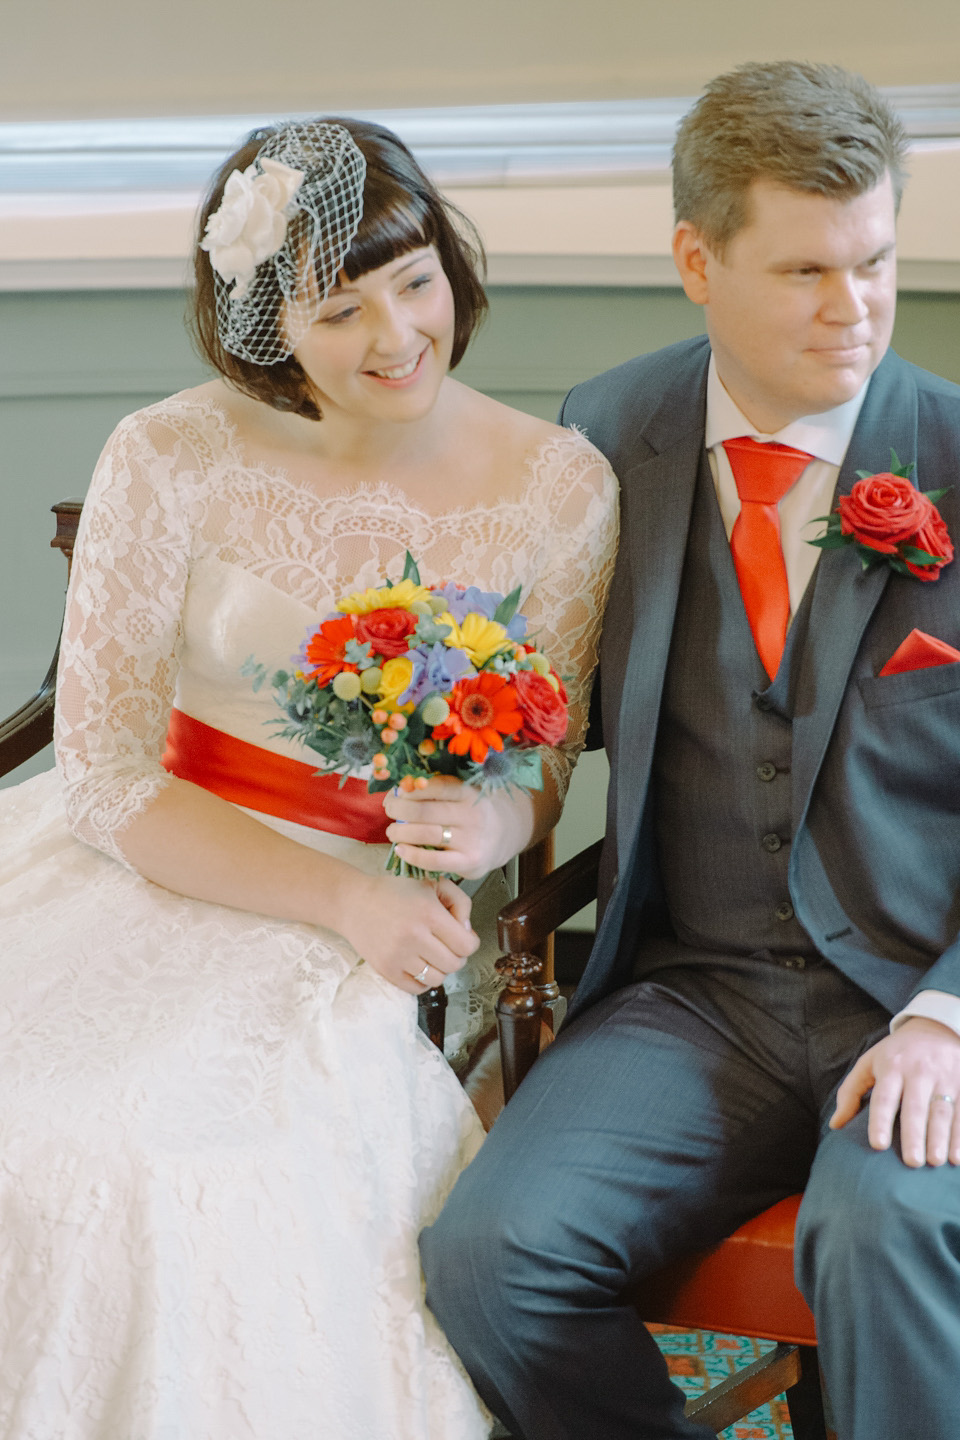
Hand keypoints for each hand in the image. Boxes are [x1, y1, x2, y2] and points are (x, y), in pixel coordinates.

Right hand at [340, 870, 478, 993]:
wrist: (353, 903)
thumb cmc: (395, 892)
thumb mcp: (432, 884)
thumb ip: (460, 903)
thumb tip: (467, 931)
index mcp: (428, 913)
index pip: (466, 945)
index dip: (470, 942)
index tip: (462, 936)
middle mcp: (414, 936)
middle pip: (454, 964)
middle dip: (456, 956)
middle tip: (447, 946)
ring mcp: (398, 956)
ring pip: (437, 979)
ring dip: (439, 969)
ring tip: (431, 955)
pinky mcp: (386, 969)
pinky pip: (417, 988)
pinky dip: (422, 981)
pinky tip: (419, 964)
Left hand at [383, 775, 532, 880]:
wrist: (501, 837)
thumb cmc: (470, 813)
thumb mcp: (460, 795)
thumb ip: (434, 791)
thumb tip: (397, 791)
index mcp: (468, 792)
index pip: (437, 786)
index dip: (412, 788)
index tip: (398, 792)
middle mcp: (472, 815)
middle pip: (425, 811)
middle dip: (399, 810)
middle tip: (390, 810)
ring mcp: (471, 840)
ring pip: (426, 834)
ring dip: (401, 833)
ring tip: (392, 832)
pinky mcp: (468, 862)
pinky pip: (433, 860)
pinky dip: (412, 855)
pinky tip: (401, 850)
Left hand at [830, 1017, 959, 1166]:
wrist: (937, 1028)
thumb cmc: (896, 1053)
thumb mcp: (869, 1063)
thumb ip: (851, 1093)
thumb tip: (835, 1125)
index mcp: (891, 1067)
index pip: (884, 1096)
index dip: (880, 1120)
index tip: (877, 1145)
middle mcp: (918, 1072)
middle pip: (915, 1107)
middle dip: (914, 1135)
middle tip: (912, 1162)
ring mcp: (944, 1078)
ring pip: (942, 1111)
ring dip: (940, 1138)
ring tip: (935, 1162)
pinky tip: (957, 1158)